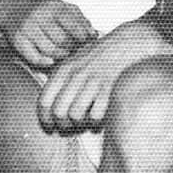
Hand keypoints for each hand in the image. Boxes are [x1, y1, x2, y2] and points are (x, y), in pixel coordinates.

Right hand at [0, 0, 96, 67]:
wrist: (12, 4)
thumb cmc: (42, 8)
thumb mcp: (61, 6)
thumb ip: (79, 18)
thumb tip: (93, 33)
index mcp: (53, 6)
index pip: (73, 25)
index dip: (83, 36)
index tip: (87, 41)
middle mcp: (39, 16)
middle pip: (63, 40)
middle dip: (73, 48)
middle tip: (77, 51)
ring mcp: (28, 29)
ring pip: (50, 50)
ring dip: (61, 56)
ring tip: (66, 55)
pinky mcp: (18, 40)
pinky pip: (34, 57)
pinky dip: (45, 61)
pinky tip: (52, 60)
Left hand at [37, 19, 172, 130]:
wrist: (128, 44)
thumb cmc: (101, 55)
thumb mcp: (75, 60)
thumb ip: (60, 79)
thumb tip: (48, 104)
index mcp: (65, 70)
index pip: (44, 101)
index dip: (44, 118)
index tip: (48, 126)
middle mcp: (77, 77)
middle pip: (58, 112)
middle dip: (61, 125)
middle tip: (67, 128)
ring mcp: (94, 84)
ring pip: (75, 116)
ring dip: (78, 125)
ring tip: (83, 124)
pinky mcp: (110, 91)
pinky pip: (95, 116)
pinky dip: (95, 123)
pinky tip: (98, 119)